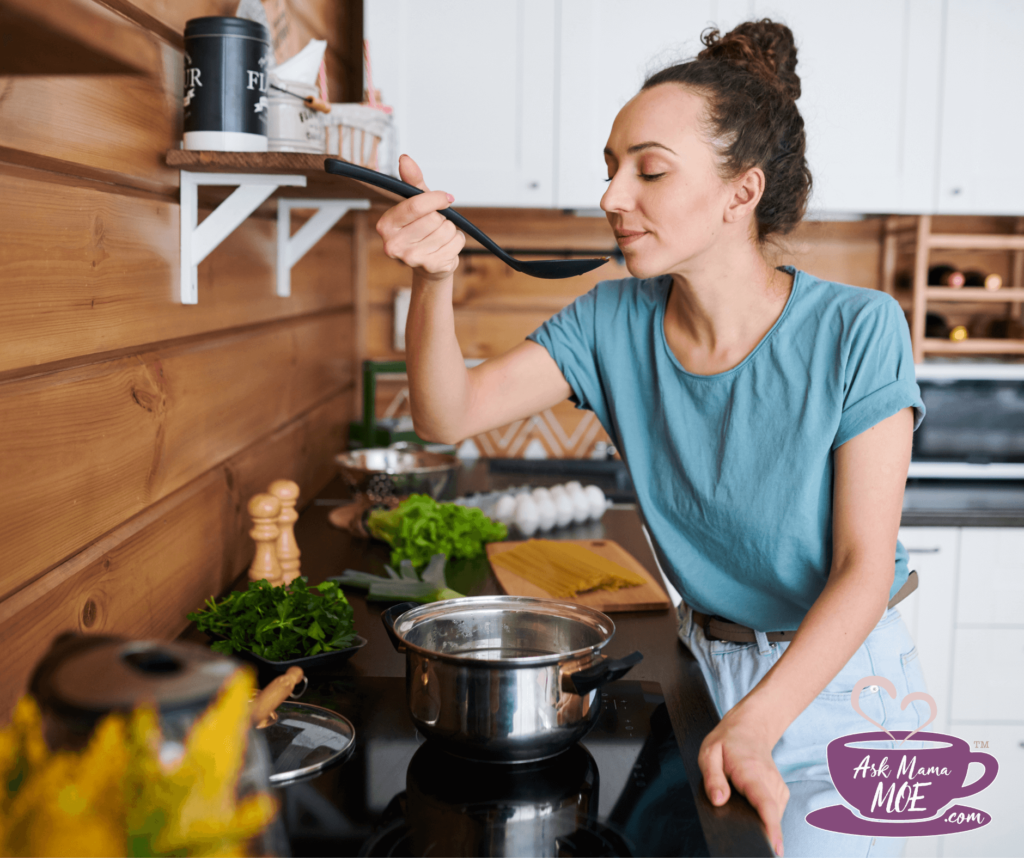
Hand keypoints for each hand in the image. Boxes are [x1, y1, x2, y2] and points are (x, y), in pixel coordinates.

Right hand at [375, 154, 465, 282]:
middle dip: (441, 218)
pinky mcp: (430, 268)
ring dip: (450, 230)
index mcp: (386, 225)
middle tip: (434, 225)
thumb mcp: (416, 203)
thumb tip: (405, 159)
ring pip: (446, 230)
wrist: (427, 264)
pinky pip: (456, 244)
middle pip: (433, 219)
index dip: (435, 198)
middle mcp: (394, 245)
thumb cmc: (421, 229)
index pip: (415, 206)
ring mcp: (411, 259)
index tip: (444, 197)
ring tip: (439, 236)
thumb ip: (412, 181)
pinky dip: (456, 242)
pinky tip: (445, 247)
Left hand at [699, 708, 789, 855]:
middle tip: (740, 831)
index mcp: (751, 772)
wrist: (750, 728)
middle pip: (769, 816)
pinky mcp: (781, 793)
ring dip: (758, 821)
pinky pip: (773, 812)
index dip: (771, 828)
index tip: (774, 848)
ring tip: (741, 807)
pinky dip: (763, 816)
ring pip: (772, 816)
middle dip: (757, 830)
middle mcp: (770, 781)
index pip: (765, 805)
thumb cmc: (728, 741)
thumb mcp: (709, 753)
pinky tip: (750, 806)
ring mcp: (779, 787)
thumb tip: (719, 801)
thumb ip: (712, 778)